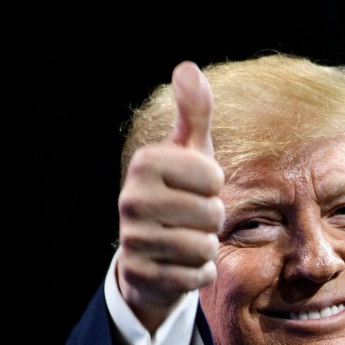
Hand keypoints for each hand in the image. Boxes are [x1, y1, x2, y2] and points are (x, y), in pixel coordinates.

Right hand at [116, 61, 224, 331]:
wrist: (148, 252)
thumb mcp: (188, 150)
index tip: (195, 187)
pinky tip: (181, 265)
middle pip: (211, 214)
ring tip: (186, 239)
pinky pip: (195, 277)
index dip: (214, 186)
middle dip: (211, 220)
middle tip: (192, 218)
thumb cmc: (177, 192)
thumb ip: (194, 112)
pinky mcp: (140, 275)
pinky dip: (197, 274)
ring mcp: (132, 240)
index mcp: (145, 163)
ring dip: (205, 248)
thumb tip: (188, 68)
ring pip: (203, 247)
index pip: (214, 179)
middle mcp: (130, 199)